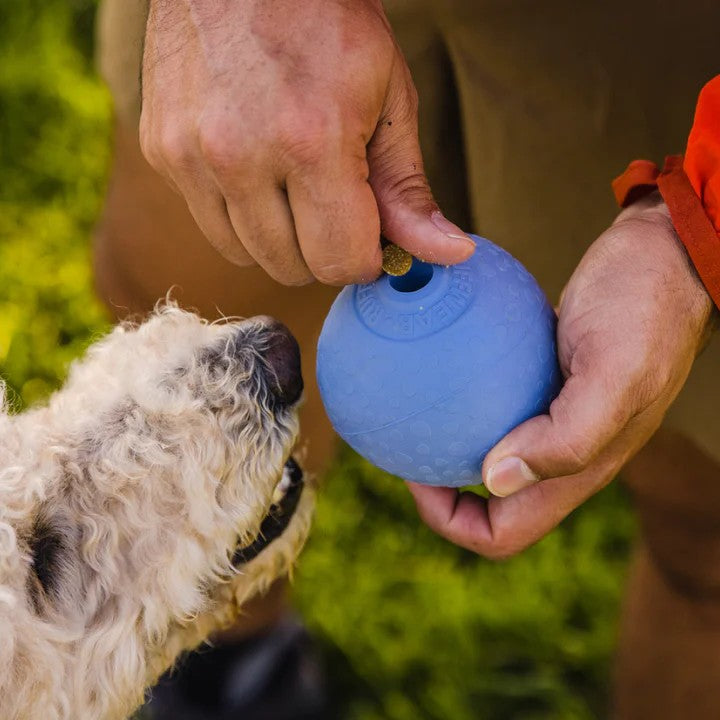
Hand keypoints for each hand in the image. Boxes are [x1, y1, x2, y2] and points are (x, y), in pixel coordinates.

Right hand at [139, 0, 473, 285]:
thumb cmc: (326, 21)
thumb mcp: (389, 97)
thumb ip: (408, 189)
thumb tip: (448, 254)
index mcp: (311, 142)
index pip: (340, 262)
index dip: (364, 258)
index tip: (370, 235)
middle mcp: (240, 156)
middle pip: (292, 267)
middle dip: (324, 251)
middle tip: (336, 205)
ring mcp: (191, 155)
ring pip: (248, 256)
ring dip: (281, 240)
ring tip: (295, 186)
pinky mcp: (161, 151)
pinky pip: (210, 224)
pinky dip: (240, 216)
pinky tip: (255, 171)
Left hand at [407, 193, 714, 557]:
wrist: (666, 257)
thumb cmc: (644, 307)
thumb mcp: (614, 372)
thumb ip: (568, 438)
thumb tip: (495, 480)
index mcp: (579, 469)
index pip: (504, 533)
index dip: (452, 521)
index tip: (416, 476)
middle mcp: (564, 453)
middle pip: (489, 504)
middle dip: (440, 490)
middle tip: (404, 444)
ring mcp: (554, 418)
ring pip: (490, 456)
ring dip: (447, 446)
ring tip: (410, 411)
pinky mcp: (545, 382)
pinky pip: (494, 405)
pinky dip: (462, 399)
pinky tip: (436, 367)